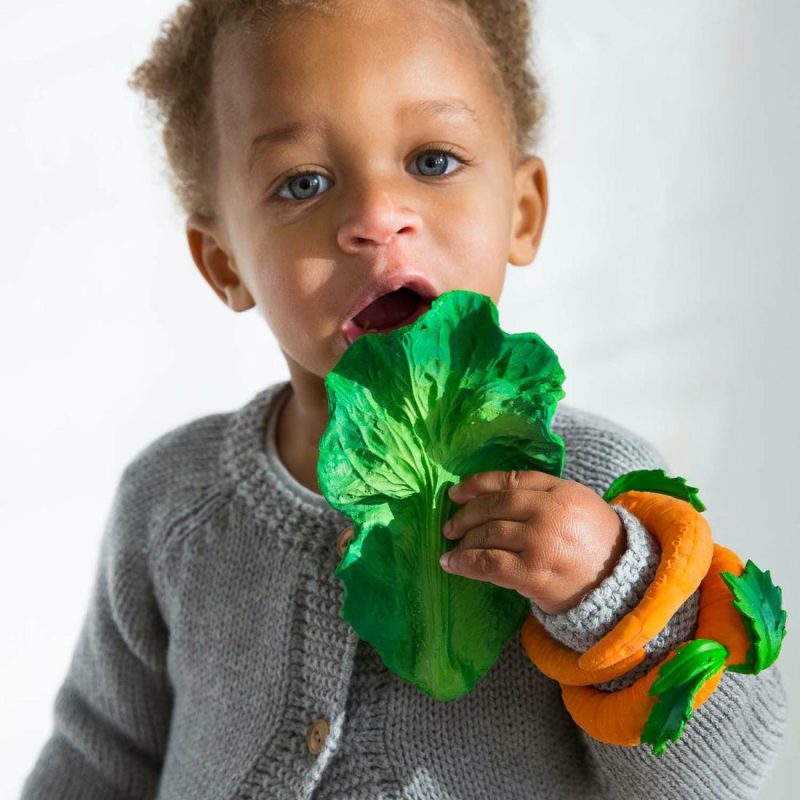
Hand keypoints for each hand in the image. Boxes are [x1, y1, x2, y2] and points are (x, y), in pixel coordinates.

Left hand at [439, 470, 626, 614]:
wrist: (622, 586)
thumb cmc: (595, 544)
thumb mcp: (578, 505)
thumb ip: (544, 494)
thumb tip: (494, 494)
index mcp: (561, 491)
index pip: (510, 480)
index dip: (477, 484)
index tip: (455, 492)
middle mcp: (549, 512)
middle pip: (495, 506)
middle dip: (466, 514)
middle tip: (450, 525)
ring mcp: (541, 542)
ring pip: (488, 534)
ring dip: (463, 541)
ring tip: (451, 547)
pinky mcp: (533, 573)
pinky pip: (489, 563)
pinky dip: (465, 562)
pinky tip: (452, 564)